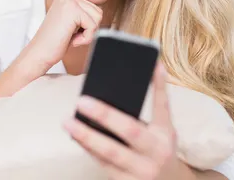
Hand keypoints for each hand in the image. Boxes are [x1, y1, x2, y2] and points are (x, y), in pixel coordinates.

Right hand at [24, 0, 102, 69]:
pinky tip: (70, 39)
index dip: (87, 24)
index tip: (70, 29)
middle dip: (88, 28)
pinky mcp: (72, 10)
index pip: (95, 7)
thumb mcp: (73, 19)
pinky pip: (93, 27)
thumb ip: (85, 10)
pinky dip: (85, 38)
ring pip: (98, 18)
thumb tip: (103, 9)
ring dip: (87, 33)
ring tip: (69, 35)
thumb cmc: (56, 40)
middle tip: (69, 33)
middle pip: (98, 12)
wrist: (39, 53)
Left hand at [64, 61, 183, 179]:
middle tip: (82, 100)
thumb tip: (118, 87)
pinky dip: (87, 149)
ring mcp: (142, 170)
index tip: (153, 64)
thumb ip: (146, 114)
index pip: (163, 105)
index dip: (160, 85)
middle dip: (105, 115)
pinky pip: (103, 164)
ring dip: (86, 136)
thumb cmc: (157, 150)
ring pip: (111, 152)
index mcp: (166, 134)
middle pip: (131, 131)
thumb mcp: (161, 133)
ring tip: (68, 121)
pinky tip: (74, 136)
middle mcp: (157, 152)